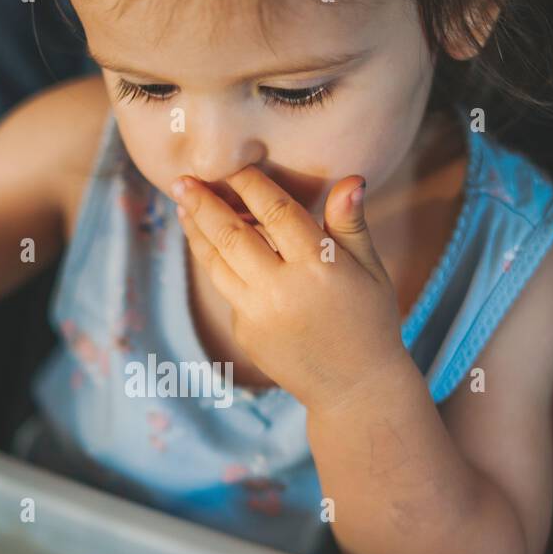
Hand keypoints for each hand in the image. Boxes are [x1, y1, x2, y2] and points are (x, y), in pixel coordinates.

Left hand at [168, 167, 403, 413]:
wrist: (354, 388)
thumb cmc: (369, 321)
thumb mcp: (371, 270)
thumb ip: (351, 225)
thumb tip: (351, 180)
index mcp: (319, 267)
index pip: (277, 212)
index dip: (251, 184)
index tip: (233, 165)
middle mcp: (283, 289)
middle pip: (232, 235)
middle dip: (203, 204)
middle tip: (181, 179)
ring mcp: (258, 314)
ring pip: (217, 264)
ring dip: (196, 233)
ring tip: (182, 207)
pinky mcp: (245, 333)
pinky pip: (227, 291)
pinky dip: (216, 265)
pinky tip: (208, 244)